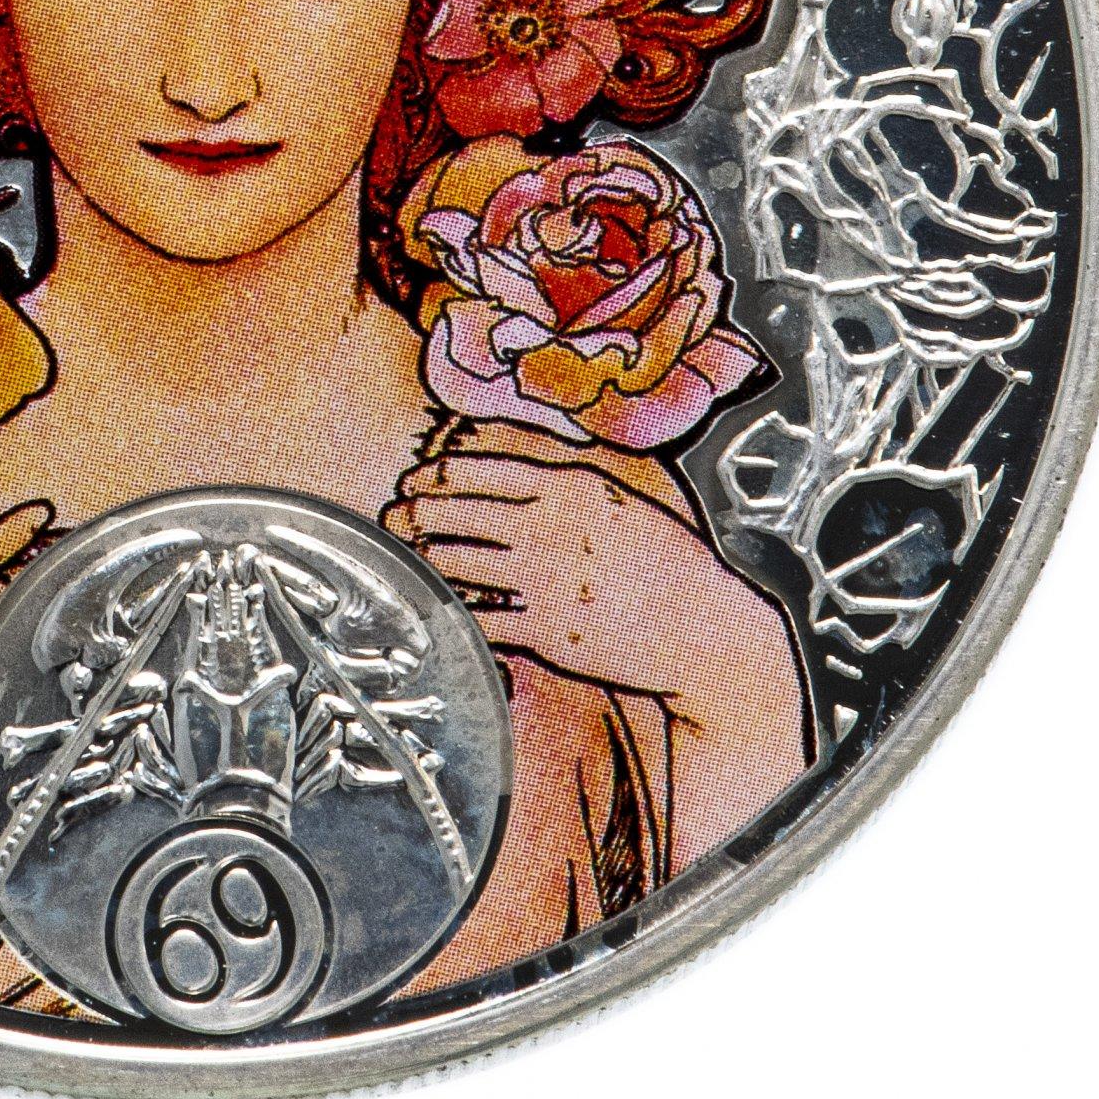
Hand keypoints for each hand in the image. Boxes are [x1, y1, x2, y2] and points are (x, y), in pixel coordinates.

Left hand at [384, 425, 806, 862]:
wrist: (706, 629)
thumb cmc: (669, 562)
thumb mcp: (620, 499)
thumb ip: (564, 484)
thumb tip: (512, 475)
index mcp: (569, 486)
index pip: (478, 468)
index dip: (434, 474)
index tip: (414, 479)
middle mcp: (549, 527)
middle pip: (454, 511)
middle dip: (412, 512)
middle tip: (392, 516)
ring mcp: (545, 579)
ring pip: (456, 560)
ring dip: (421, 555)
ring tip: (405, 553)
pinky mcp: (546, 629)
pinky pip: (479, 615)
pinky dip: (452, 609)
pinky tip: (437, 603)